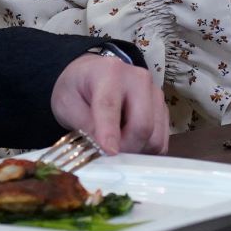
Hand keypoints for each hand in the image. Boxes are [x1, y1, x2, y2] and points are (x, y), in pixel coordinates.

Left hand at [51, 52, 170, 154]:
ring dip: (137, 150)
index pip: (110, 106)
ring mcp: (155, 94)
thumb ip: (83, 124)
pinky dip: (146, 149)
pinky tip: (129, 143)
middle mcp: (139, 80)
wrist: (93, 74)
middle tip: (107, 157)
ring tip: (117, 147)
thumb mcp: (67, 104)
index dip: (109, 132)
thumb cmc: (78, 89)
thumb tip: (102, 149)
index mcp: (109, 73)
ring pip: (156, 136)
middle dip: (126, 148)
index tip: (109, 152)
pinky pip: (161, 140)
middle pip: (142, 125)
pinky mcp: (163, 108)